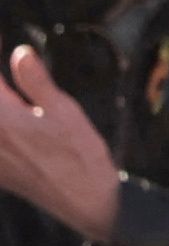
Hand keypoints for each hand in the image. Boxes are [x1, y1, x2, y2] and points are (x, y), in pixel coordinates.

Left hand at [0, 45, 119, 241]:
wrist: (84, 202)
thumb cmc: (80, 155)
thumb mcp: (65, 112)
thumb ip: (36, 81)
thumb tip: (20, 53)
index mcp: (2, 117)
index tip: (6, 43)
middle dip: (1, 91)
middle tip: (11, 86)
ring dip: (3, 104)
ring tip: (12, 97)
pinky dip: (4, 124)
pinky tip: (14, 118)